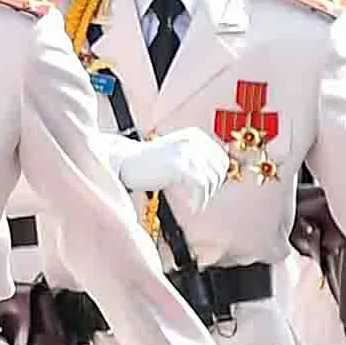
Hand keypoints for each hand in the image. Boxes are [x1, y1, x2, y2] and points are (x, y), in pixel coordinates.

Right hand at [110, 130, 230, 203]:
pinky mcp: (178, 165)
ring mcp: (185, 152)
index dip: (217, 177)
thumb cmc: (149, 163)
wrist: (124, 162)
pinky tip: (193, 208)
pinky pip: (201, 187)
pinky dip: (200, 201)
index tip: (207, 191)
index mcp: (195, 135)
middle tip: (199, 199)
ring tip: (195, 205)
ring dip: (205, 197)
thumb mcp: (177, 154)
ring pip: (212, 180)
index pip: (222, 159)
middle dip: (212, 188)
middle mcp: (193, 140)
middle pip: (219, 170)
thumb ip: (197, 159)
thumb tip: (221, 175)